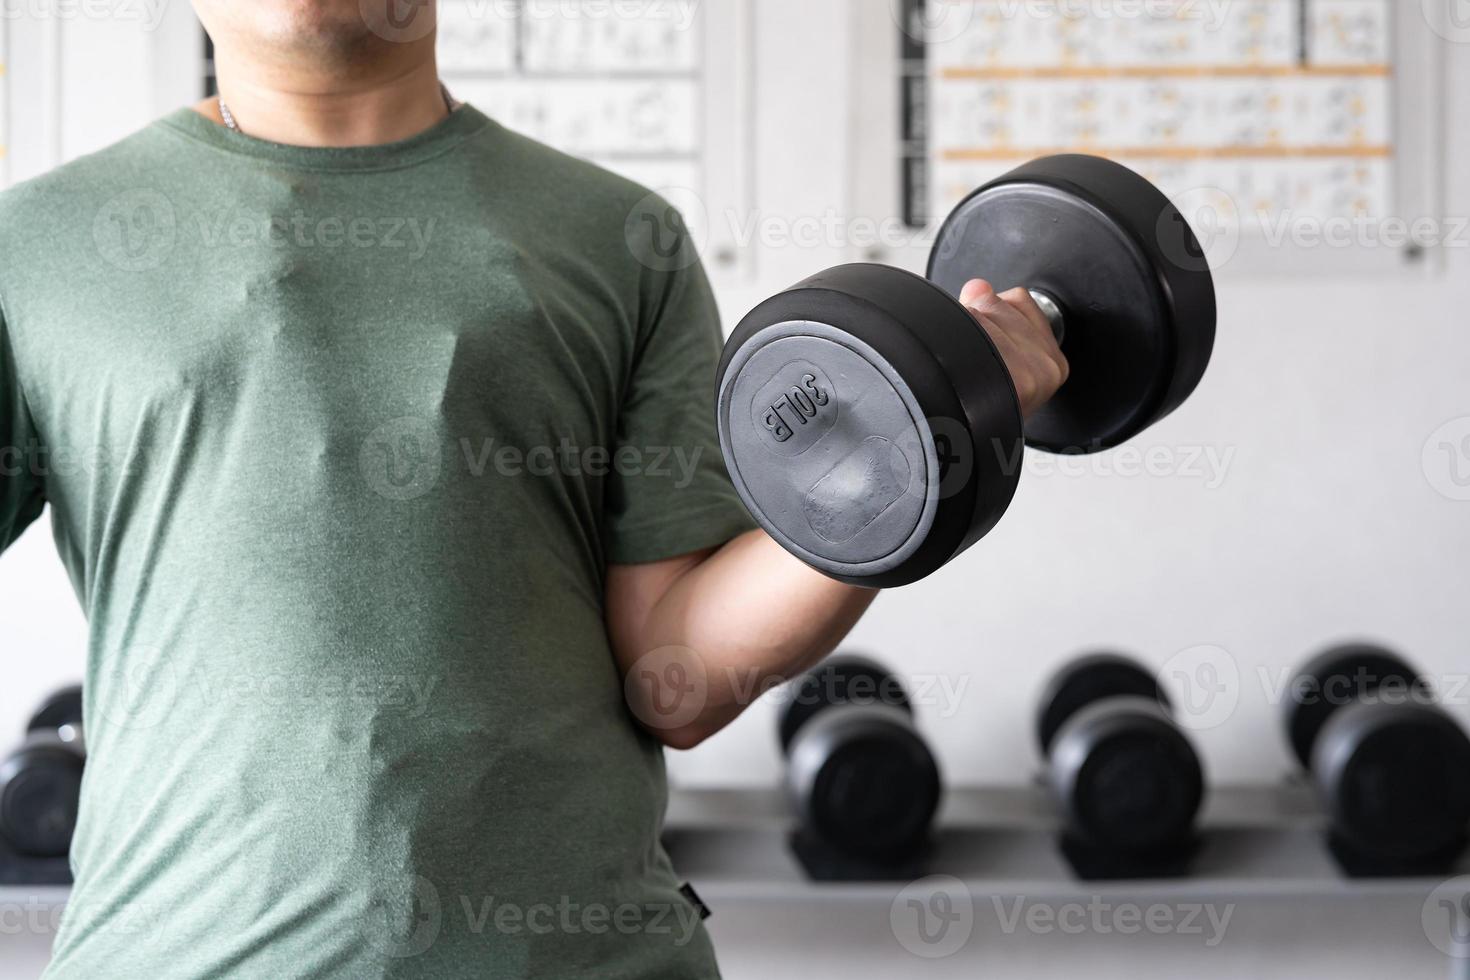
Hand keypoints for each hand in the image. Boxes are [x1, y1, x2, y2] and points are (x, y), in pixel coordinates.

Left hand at [959, 279, 1068, 417]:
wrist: (958, 452)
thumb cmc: (974, 413)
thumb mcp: (1000, 356)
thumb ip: (995, 314)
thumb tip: (980, 289)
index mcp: (1052, 363)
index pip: (1018, 300)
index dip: (989, 313)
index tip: (983, 339)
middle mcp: (1046, 369)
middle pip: (996, 305)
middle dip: (974, 322)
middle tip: (967, 360)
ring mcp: (1030, 374)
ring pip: (980, 315)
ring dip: (959, 334)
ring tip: (960, 367)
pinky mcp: (1011, 379)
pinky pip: (970, 329)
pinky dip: (952, 340)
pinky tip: (955, 369)